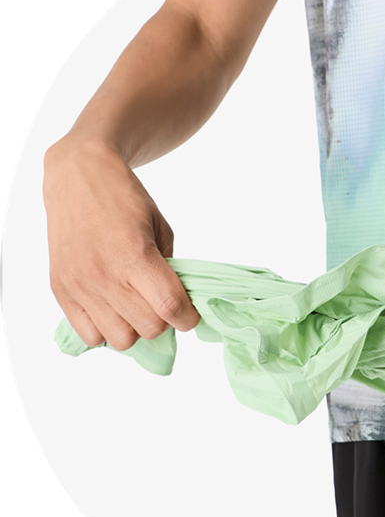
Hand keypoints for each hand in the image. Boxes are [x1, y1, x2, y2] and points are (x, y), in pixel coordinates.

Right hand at [43, 137, 200, 350]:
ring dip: (136, 329)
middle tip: (161, 304)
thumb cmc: (125, 199)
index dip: (188, 318)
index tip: (191, 316)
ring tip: (136, 307)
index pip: (170, 307)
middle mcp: (105, 274)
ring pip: (121, 339)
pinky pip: (90, 336)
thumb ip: (169, 268)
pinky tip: (113, 310)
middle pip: (149, 328)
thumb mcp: (161, 228)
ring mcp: (80, 285)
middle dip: (165, 321)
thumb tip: (177, 304)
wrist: (77, 177)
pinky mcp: (61, 290)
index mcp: (136, 255)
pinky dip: (107, 331)